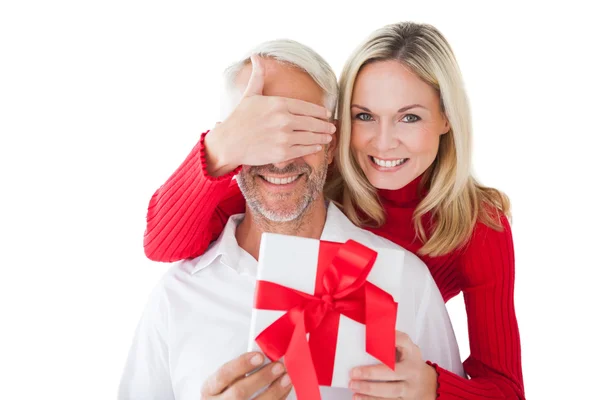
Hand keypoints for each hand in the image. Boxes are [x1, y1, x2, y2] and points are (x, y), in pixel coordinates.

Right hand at [201, 352, 291, 398]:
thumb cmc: (227, 393)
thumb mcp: (225, 381)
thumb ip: (239, 370)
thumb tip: (265, 355)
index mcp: (211, 389)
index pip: (224, 374)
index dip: (242, 364)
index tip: (259, 356)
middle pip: (239, 392)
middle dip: (261, 378)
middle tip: (278, 367)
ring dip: (274, 392)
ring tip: (286, 379)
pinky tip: (284, 392)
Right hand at [204, 54, 335, 176]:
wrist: (228, 142)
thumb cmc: (239, 118)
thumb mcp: (250, 94)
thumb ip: (258, 76)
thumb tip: (256, 57)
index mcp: (279, 103)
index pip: (307, 107)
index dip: (320, 111)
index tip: (326, 114)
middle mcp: (284, 119)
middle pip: (313, 123)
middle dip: (325, 126)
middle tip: (331, 128)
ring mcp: (284, 137)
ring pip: (311, 137)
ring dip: (322, 138)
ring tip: (327, 138)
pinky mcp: (282, 153)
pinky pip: (304, 150)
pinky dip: (313, 148)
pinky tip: (317, 146)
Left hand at [348, 331, 437, 399]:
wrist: (429, 384)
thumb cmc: (410, 362)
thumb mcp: (407, 348)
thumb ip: (392, 340)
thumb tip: (370, 330)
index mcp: (411, 353)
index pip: (402, 341)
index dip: (390, 338)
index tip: (373, 335)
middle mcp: (413, 370)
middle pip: (394, 372)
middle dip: (372, 373)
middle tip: (354, 372)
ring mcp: (411, 388)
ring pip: (391, 390)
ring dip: (369, 389)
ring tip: (353, 385)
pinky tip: (358, 396)